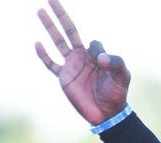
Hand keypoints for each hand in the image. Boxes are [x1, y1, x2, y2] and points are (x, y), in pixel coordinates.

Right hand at [34, 0, 129, 124]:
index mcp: (96, 55)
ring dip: (49, 27)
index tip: (102, 63)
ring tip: (41, 11)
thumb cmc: (117, 93)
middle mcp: (82, 57)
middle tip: (51, 0)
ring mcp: (71, 66)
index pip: (92, 43)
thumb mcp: (122, 76)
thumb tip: (99, 57)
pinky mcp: (64, 78)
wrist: (107, 113)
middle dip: (61, 16)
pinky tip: (38, 43)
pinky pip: (50, 64)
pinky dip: (44, 55)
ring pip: (57, 42)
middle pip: (69, 31)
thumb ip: (115, 62)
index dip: (97, 51)